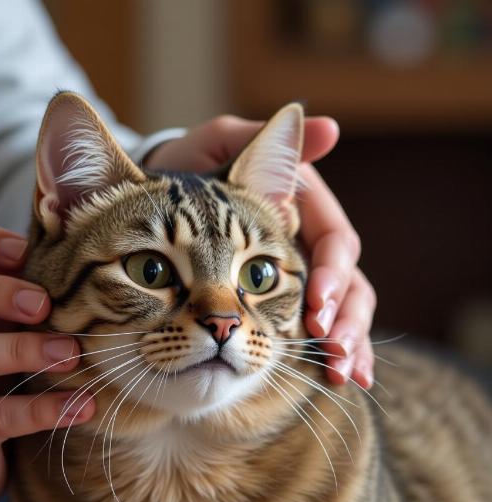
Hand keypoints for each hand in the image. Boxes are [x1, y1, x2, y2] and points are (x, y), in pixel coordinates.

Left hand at [145, 115, 375, 387]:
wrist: (152, 207)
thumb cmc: (181, 172)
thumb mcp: (210, 150)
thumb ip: (253, 143)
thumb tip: (321, 125)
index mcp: (300, 206)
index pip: (335, 241)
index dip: (333, 272)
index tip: (317, 302)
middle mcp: (305, 240)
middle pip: (348, 282)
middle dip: (346, 317)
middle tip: (332, 347)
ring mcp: (294, 271)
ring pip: (340, 309)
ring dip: (347, 340)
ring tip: (342, 372)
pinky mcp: (278, 297)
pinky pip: (313, 328)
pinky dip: (327, 351)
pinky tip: (334, 376)